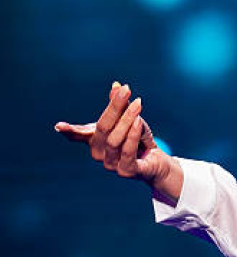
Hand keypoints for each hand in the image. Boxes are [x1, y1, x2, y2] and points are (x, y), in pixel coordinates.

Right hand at [55, 81, 182, 202]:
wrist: (157, 160)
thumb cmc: (139, 138)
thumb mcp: (130, 118)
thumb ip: (121, 105)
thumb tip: (117, 85)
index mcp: (95, 140)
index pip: (79, 134)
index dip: (69, 131)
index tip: (59, 126)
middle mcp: (99, 153)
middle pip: (103, 128)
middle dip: (115, 107)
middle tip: (126, 90)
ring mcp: (111, 164)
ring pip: (114, 140)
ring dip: (127, 120)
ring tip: (138, 104)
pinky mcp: (126, 171)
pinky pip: (127, 153)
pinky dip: (132, 136)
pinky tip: (138, 122)